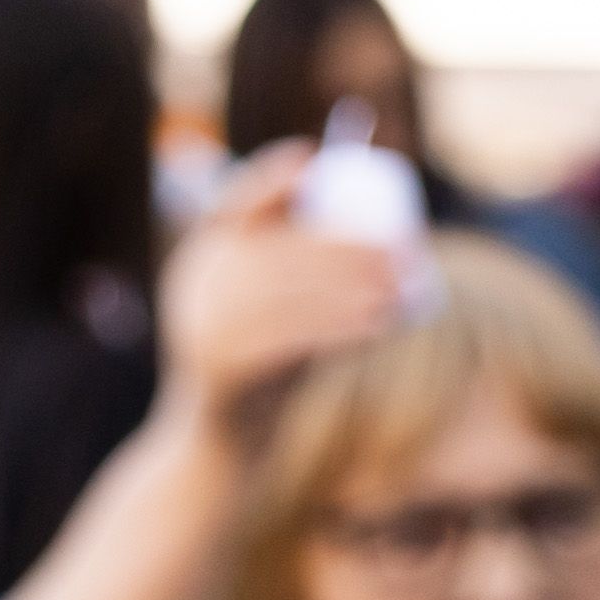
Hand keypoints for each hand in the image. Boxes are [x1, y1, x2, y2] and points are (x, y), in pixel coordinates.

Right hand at [154, 157, 416, 445]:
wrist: (226, 440)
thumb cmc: (268, 364)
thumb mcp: (276, 310)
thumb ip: (303, 272)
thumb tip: (374, 229)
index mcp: (204, 261)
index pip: (232, 207)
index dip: (268, 179)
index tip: (311, 159)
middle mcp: (195, 287)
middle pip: (278, 252)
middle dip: (347, 248)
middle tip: (405, 252)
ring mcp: (202, 327)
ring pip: (288, 295)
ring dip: (354, 288)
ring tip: (403, 287)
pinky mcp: (221, 367)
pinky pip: (289, 340)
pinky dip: (340, 328)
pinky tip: (381, 325)